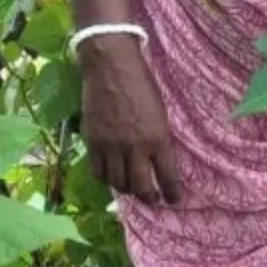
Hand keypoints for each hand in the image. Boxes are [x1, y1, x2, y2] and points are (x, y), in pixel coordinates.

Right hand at [80, 37, 182, 205]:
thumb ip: (159, 138)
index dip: (171, 193)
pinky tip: (111, 176)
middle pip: (140, 186)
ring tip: (132, 189)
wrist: (111, 66)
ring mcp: (111, 146)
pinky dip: (105, 178)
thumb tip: (158, 161)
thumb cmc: (142, 84)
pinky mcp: (93, 142)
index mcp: (158, 137)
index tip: (173, 200)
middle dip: (149, 196)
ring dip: (127, 190)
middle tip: (153, 198)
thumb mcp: (160, 112)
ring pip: (118, 183)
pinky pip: (98, 171)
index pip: (167, 176)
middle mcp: (135, 147)